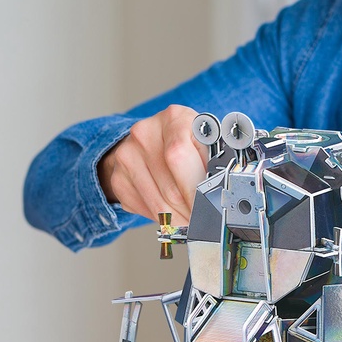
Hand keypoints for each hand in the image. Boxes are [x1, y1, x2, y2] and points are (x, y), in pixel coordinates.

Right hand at [98, 105, 207, 223]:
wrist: (153, 139)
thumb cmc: (188, 141)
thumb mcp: (206, 141)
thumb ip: (215, 162)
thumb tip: (222, 194)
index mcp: (174, 118)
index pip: (180, 156)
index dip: (197, 189)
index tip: (210, 208)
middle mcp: (145, 133)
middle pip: (171, 187)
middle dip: (192, 212)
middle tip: (206, 222)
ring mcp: (127, 155)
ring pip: (158, 204)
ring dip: (179, 220)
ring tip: (193, 221)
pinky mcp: (118, 178)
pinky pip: (144, 208)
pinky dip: (162, 218)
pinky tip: (172, 212)